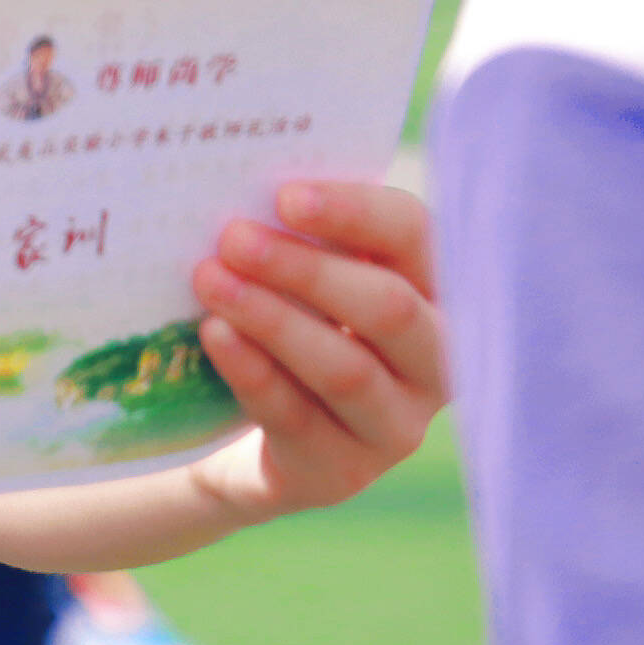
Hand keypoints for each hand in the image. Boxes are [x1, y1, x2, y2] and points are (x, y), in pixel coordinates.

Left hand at [183, 179, 446, 525]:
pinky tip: (214, 335)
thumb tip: (239, 174)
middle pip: (388, 308)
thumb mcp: (301, 277)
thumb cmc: (286, 323)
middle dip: (307, 269)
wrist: (250, 437)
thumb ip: (295, 233)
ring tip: (209, 280)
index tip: (284, 195)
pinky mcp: (344, 470)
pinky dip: (253, 372)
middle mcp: (433, 359)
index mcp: (432, 289)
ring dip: (273, 320)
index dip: (354, 212)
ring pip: (346, 370)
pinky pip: (299, 417)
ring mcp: (396, 423)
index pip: (415, 236)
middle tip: (232, 237)